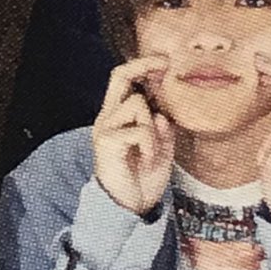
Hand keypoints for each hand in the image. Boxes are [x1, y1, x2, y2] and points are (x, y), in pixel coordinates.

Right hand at [90, 55, 174, 214]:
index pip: (124, 80)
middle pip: (119, 76)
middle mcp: (108, 118)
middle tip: (165, 65)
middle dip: (143, 66)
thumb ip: (162, 128)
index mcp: (119, 117)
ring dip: (153, 126)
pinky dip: (150, 145)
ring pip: (137, 104)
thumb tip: (162, 114)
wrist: (129, 208)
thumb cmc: (143, 179)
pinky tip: (147, 160)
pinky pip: (139, 130)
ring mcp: (105, 128)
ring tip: (152, 150)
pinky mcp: (106, 142)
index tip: (165, 61)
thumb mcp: (161, 148)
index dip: (143, 66)